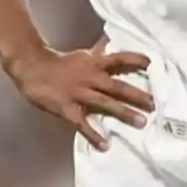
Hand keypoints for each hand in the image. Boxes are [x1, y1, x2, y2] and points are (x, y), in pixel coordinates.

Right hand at [5, 39, 154, 150]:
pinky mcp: (67, 108)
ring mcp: (79, 93)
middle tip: (154, 104)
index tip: (151, 63)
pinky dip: (93, 134)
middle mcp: (90, 77)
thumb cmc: (61, 62)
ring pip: (105, 104)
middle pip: (117, 86)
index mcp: (95, 63)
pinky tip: (105, 144)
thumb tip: (114, 42)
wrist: (32, 68)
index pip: (119, 59)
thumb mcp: (84, 55)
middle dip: (137, 95)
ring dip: (124, 113)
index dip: (134, 60)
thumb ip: (100, 52)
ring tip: (141, 122)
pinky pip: (82, 123)